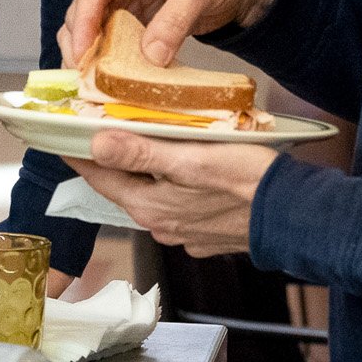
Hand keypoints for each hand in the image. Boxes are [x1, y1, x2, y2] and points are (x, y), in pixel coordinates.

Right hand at [58, 0, 280, 67]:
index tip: (83, 54)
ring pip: (92, 26)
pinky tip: (111, 76)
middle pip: (83, 10)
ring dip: (92, 52)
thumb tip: (150, 57)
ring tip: (91, 80)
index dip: (84, 23)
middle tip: (84, 74)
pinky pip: (113, 37)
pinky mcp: (132, 15)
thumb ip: (174, 21)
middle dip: (81, 42)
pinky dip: (111, 56)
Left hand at [72, 132, 273, 257]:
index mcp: (149, 206)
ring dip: (142, 171)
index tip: (61, 133)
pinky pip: (176, 205)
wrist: (299, 218)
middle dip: (110, 159)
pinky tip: (181, 169)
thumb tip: (96, 144)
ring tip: (141, 142)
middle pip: (122, 185)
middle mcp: (161, 224)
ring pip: (150, 195)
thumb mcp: (191, 159)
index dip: (77, 153)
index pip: (98, 177)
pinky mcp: (205, 233)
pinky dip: (170, 185)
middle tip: (99, 128)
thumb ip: (142, 153)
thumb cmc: (249, 183)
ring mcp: (183, 232)